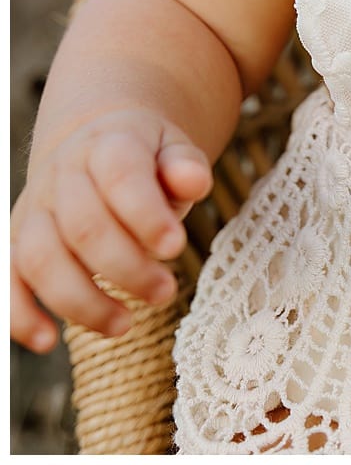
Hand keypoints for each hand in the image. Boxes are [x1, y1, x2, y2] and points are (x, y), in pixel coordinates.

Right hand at [11, 108, 211, 351]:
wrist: (94, 146)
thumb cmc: (146, 160)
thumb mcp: (173, 150)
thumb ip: (185, 166)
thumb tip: (195, 181)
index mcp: (107, 145)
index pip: (121, 177)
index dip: (147, 215)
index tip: (176, 248)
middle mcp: (63, 175)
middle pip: (84, 226)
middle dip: (127, 269)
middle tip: (165, 293)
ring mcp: (34, 210)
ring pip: (42, 258)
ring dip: (82, 300)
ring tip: (124, 325)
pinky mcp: (15, 243)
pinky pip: (7, 280)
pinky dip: (19, 314)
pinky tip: (47, 342)